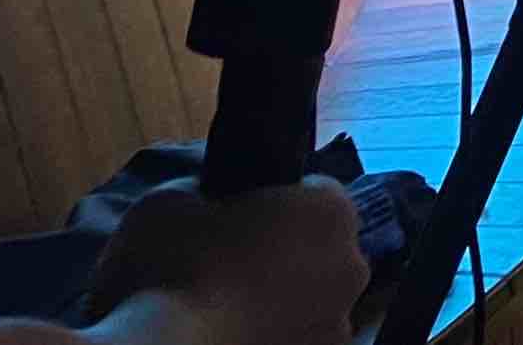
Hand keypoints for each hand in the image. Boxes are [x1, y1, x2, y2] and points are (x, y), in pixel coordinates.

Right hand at [80, 176, 367, 344]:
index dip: (271, 204)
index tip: (238, 221)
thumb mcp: (171, 201)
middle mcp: (351, 265)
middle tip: (226, 268)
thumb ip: (206, 192)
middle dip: (282, 254)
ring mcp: (340, 322)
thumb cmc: (171, 266)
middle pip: (318, 250)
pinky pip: (298, 336)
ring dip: (280, 300)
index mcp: (330, 211)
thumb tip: (207, 202)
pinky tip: (234, 333)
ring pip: (313, 300)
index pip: (312, 194)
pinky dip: (273, 335)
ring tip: (224, 308)